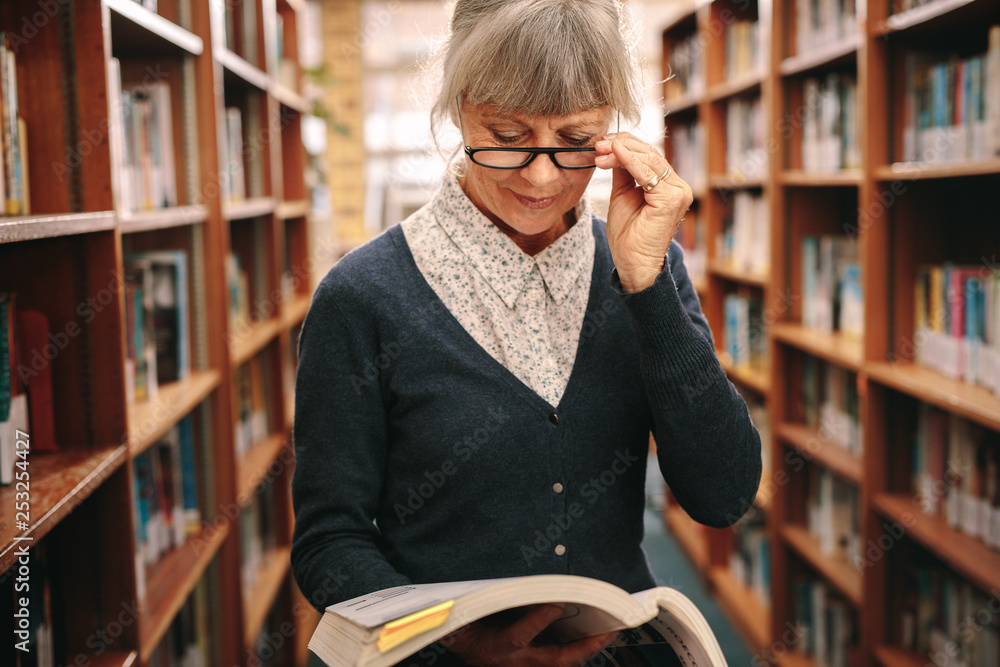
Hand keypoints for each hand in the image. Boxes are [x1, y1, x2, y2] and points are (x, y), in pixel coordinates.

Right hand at [440, 604, 617, 666]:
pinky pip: (557, 662)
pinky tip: (590, 640)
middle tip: (606, 632)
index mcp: (494, 646)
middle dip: (583, 648)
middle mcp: (512, 662)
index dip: (537, 622)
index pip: (517, 638)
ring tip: (606, 635)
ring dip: (585, 651)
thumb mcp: (475, 609)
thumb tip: (528, 585)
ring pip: (560, 664)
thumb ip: (498, 598)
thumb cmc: (466, 623)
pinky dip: (576, 653)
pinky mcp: (530, 665)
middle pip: (553, 660)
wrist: (459, 644)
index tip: (556, 604)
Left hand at [595, 133, 693, 292]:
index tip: (602, 142)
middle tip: (599, 143)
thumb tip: (614, 147)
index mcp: (668, 186)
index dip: (625, 145)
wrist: (632, 263)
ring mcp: (677, 193)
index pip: (648, 156)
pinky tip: (615, 153)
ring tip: (601, 149)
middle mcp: (678, 187)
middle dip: (621, 145)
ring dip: (622, 151)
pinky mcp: (671, 200)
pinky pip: (648, 174)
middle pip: (650, 154)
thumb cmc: (628, 235)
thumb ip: (623, 171)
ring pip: (649, 160)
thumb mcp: (622, 194)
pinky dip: (630, 161)